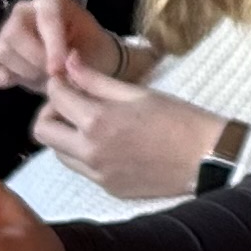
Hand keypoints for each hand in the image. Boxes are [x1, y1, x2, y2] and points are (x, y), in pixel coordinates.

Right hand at [0, 0, 121, 92]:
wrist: (83, 65)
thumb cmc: (92, 54)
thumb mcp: (95, 54)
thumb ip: (79, 62)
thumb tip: (58, 70)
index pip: (46, 18)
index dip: (51, 47)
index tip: (59, 71)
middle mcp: (24, 9)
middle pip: (15, 32)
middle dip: (35, 60)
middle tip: (55, 77)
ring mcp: (6, 30)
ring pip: (3, 50)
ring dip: (24, 71)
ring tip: (45, 79)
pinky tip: (12, 82)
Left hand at [30, 59, 226, 198]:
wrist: (208, 158)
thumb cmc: (178, 119)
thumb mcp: (136, 92)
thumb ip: (96, 80)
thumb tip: (69, 62)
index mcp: (97, 122)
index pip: (55, 97)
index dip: (57, 82)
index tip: (68, 78)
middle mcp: (90, 152)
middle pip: (43, 131)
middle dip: (51, 112)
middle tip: (71, 103)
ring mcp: (98, 174)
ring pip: (59, 154)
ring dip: (65, 135)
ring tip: (90, 123)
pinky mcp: (109, 188)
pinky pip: (83, 170)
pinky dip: (85, 154)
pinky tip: (110, 143)